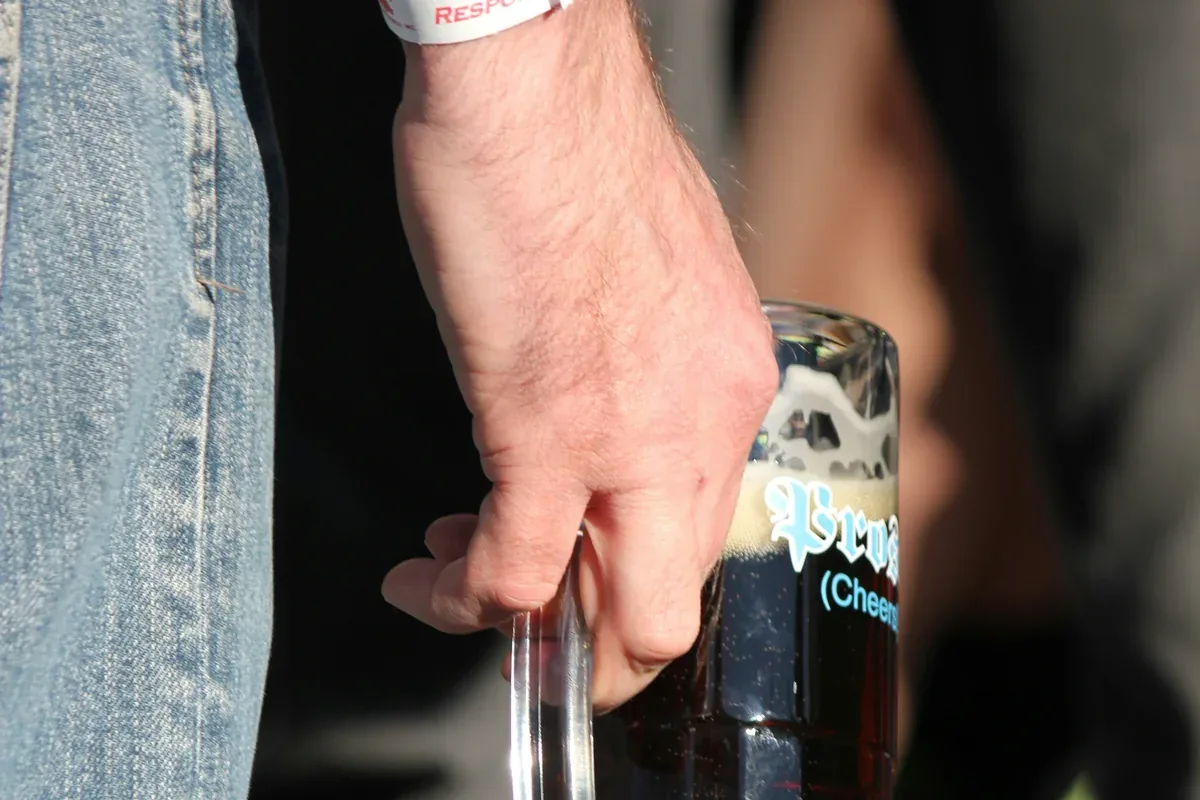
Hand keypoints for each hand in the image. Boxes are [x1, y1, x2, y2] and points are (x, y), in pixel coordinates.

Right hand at [381, 0, 776, 709]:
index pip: (705, 530)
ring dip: (524, 624)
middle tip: (535, 627)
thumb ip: (641, 372)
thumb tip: (592, 424)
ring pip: (613, 613)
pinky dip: (468, 596)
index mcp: (732, 382)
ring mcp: (635, 431)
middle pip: (677, 601)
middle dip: (601, 646)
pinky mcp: (547, 424)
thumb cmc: (573, 156)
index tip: (579, 569)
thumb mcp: (648, 283)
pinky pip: (517, 569)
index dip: (638, 574)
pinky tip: (425, 573)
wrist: (532, 79)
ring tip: (457, 575)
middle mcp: (705, 419)